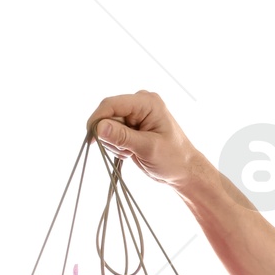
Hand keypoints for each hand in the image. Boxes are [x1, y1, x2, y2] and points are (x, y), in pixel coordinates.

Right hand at [87, 92, 203, 189]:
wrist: (184, 172)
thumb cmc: (174, 159)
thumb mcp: (148, 148)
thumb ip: (123, 137)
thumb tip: (99, 127)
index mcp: (146, 102)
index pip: (112, 104)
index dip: (98, 119)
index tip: (90, 137)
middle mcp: (138, 104)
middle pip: (108, 115)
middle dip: (112, 137)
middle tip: (127, 152)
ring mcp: (134, 115)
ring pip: (108, 127)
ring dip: (116, 144)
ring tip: (133, 153)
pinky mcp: (130, 127)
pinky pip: (112, 135)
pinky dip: (118, 147)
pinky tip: (132, 153)